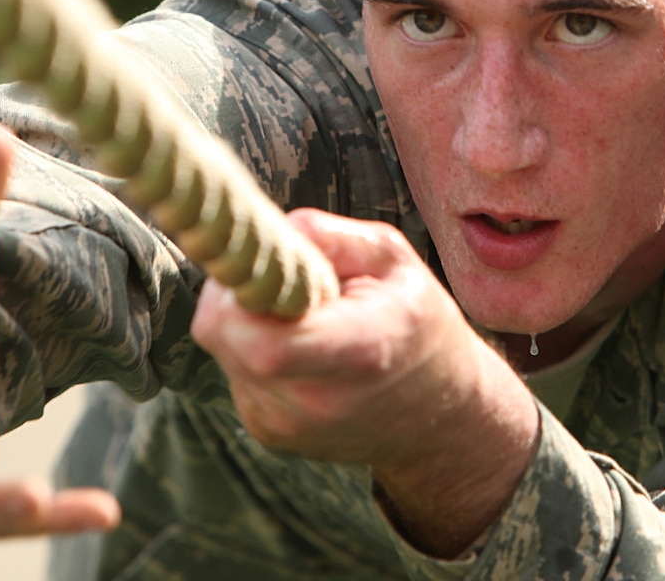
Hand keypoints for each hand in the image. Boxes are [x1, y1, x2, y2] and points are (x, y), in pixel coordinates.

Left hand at [191, 210, 538, 556]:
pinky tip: (299, 347)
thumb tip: (265, 232)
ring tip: (304, 316)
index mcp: (360, 351)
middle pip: (224, 335)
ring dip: (247, 319)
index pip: (263, 341)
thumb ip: (330, 236)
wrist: (441, 414)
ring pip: (223, 349)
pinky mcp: (269, 433)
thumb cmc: (418, 322)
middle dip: (237, 290)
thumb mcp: (394, 258)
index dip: (243, 288)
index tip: (268, 259)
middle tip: (281, 275)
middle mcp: (318, 400)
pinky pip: (234, 371)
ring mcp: (288, 425)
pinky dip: (252, 348)